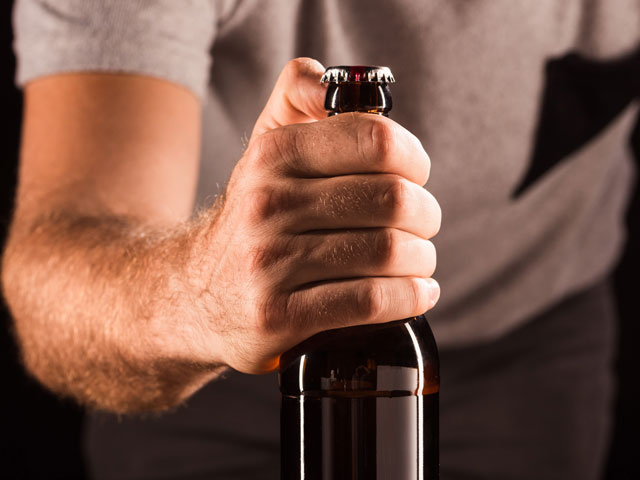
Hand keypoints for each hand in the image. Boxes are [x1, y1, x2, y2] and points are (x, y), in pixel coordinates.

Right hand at [202, 58, 440, 373]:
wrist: (193, 293)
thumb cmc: (252, 218)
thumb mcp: (264, 147)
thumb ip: (297, 97)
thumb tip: (338, 80)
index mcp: (273, 155)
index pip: (377, 141)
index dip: (415, 160)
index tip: (417, 177)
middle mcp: (267, 205)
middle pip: (393, 200)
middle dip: (425, 216)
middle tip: (421, 226)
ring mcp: (269, 264)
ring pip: (388, 253)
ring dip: (421, 259)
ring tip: (417, 260)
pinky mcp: (278, 317)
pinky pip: (370, 302)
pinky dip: (410, 298)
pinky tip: (415, 294)